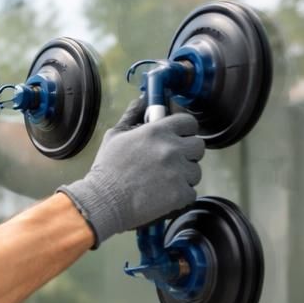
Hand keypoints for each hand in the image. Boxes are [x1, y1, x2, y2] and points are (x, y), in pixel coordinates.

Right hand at [57, 99, 204, 248]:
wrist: (104, 201)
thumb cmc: (107, 169)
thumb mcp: (115, 136)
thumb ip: (132, 115)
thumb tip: (141, 101)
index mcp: (157, 131)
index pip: (189, 123)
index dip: (186, 130)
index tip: (180, 137)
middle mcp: (171, 149)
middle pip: (198, 146)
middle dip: (188, 154)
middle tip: (172, 162)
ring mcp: (178, 172)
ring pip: (195, 171)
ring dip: (184, 176)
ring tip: (163, 182)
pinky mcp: (180, 194)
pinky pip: (191, 192)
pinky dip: (180, 196)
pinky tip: (163, 196)